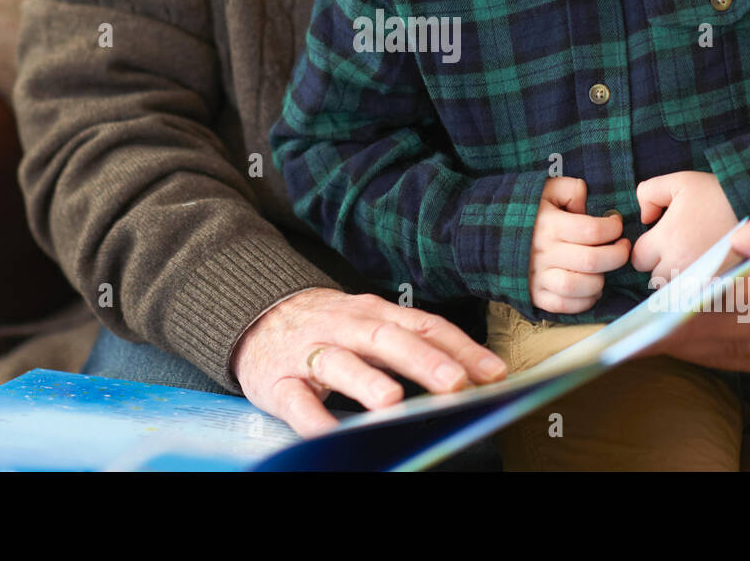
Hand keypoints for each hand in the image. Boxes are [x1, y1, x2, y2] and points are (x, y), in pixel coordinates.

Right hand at [230, 288, 508, 437]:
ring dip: (366, 380)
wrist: (256, 316)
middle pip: (385, 339)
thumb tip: (472, 374)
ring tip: (392, 401)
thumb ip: (414, 343)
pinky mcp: (278, 383)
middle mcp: (344, 328)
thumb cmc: (329, 326)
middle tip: (455, 382)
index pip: (422, 325)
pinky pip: (296, 402)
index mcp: (373, 313)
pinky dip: (314, 419)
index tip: (493, 372)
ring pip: (338, 363)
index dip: (458, 347)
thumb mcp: (371, 324)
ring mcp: (308, 354)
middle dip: (422, 360)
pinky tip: (332, 435)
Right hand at [529, 176, 631, 313]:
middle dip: (617, 255)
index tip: (616, 224)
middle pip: (593, 260)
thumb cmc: (523, 210)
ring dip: (600, 280)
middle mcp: (544, 252)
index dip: (613, 228)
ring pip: (580, 286)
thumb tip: (587, 204)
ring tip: (603, 269)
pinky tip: (590, 288)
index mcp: (549, 224)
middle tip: (622, 248)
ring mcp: (538, 277)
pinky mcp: (534, 295)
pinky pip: (564, 305)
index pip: (593, 229)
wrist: (485, 233)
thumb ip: (570, 189)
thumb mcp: (544, 189)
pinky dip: (584, 301)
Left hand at [632, 171, 738, 282]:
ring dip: (679, 279)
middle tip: (680, 247)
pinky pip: (698, 298)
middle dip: (661, 265)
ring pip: (675, 291)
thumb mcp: (680, 181)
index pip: (638, 259)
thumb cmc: (719, 194)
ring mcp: (702, 281)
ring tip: (695, 258)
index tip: (663, 238)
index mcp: (668, 239)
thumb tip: (644, 218)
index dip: (647, 248)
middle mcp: (681, 265)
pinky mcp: (722, 290)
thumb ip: (649, 193)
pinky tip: (708, 270)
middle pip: (655, 278)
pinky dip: (698, 289)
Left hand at [632, 195, 749, 377]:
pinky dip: (701, 352)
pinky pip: (740, 362)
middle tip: (649, 316)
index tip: (701, 283)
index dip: (745, 285)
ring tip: (641, 335)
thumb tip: (740, 238)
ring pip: (740, 347)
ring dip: (690, 342)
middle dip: (699, 319)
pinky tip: (664, 343)